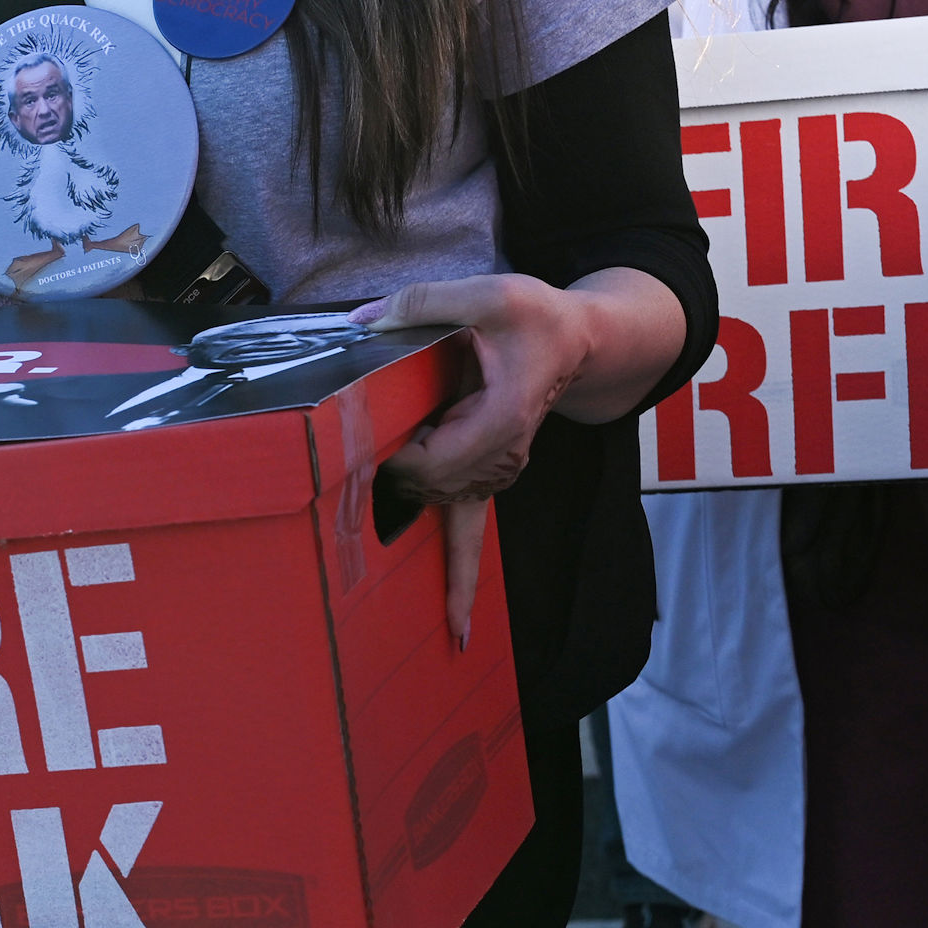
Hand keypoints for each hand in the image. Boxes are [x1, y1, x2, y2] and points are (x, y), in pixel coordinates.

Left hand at [357, 271, 600, 644]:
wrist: (580, 342)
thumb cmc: (539, 318)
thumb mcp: (487, 295)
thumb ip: (423, 304)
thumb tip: (363, 321)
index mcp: (502, 419)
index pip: (434, 460)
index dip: (395, 460)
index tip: (364, 444)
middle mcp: (502, 457)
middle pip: (431, 491)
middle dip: (390, 490)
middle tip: (348, 488)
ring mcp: (497, 473)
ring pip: (443, 509)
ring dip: (410, 514)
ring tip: (390, 545)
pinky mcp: (489, 478)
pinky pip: (471, 536)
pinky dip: (461, 580)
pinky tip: (459, 632)